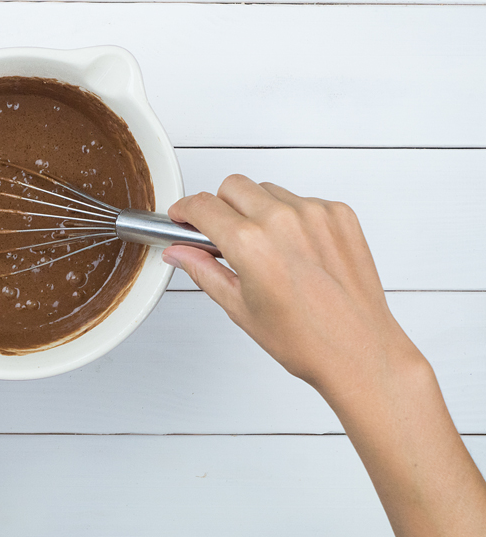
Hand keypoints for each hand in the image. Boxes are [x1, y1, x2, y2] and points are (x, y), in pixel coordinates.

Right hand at [162, 175, 485, 536]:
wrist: (359, 351)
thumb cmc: (306, 340)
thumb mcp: (239, 308)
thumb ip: (203, 270)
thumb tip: (179, 252)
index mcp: (250, 244)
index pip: (202, 205)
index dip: (185, 210)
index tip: (183, 217)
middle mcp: (282, 220)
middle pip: (232, 186)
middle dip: (219, 206)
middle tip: (221, 236)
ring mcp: (315, 213)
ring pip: (267, 190)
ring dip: (256, 209)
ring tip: (265, 248)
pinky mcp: (339, 214)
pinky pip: (301, 200)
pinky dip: (291, 216)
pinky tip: (295, 249)